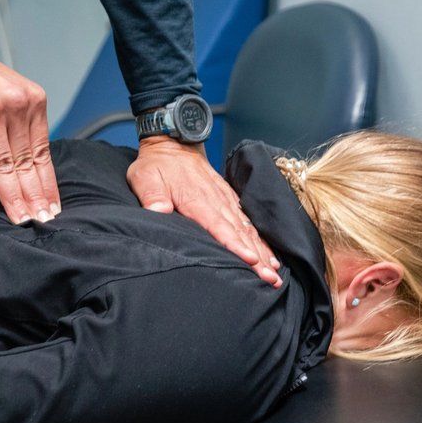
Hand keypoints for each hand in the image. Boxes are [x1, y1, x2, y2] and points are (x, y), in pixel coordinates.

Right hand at [0, 35, 59, 223]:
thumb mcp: (8, 95)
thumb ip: (19, 125)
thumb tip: (26, 165)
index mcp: (33, 102)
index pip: (43, 152)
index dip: (47, 183)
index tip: (52, 207)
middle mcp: (17, 107)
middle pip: (26, 163)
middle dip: (33, 197)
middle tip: (40, 222)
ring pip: (3, 166)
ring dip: (11, 198)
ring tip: (18, 221)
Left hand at [127, 136, 281, 286]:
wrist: (172, 143)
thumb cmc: (157, 164)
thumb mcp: (146, 177)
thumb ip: (152, 196)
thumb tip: (158, 210)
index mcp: (196, 199)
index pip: (218, 226)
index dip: (235, 244)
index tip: (250, 260)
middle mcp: (215, 201)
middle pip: (240, 233)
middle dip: (257, 256)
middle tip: (271, 279)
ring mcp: (224, 199)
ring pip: (247, 229)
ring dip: (262, 250)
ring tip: (275, 272)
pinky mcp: (228, 199)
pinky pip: (247, 221)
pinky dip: (259, 238)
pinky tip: (269, 253)